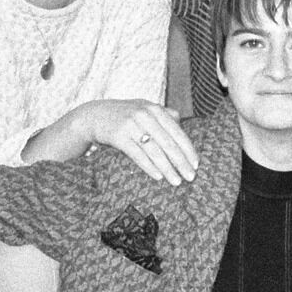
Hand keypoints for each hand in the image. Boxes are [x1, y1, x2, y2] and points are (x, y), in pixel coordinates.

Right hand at [77, 99, 198, 184]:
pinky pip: (137, 154)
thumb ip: (164, 115)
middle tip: (191, 177)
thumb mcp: (145, 110)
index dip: (188, 149)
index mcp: (155, 109)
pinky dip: (149, 166)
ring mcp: (130, 125)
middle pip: (168, 142)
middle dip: (181, 162)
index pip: (177, 132)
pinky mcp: (118, 136)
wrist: (95, 115)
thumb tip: (182, 122)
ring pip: (154, 150)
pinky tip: (158, 177)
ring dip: (167, 168)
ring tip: (176, 182)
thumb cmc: (126, 116)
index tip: (196, 165)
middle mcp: (145, 115)